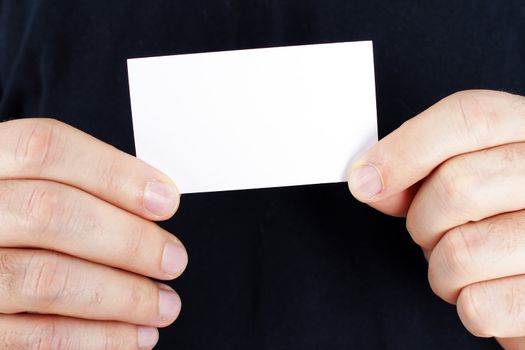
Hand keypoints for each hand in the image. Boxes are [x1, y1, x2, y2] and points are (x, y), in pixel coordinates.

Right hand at [0, 119, 187, 348]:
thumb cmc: (9, 224)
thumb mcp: (24, 186)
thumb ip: (76, 185)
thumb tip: (152, 201)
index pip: (47, 149)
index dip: (116, 173)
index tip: (165, 200)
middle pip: (52, 212)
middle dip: (129, 240)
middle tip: (172, 260)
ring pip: (48, 278)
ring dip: (123, 296)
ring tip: (161, 304)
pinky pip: (36, 337)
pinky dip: (97, 338)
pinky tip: (131, 335)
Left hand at [348, 90, 524, 348]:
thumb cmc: (508, 219)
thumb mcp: (474, 174)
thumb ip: (423, 168)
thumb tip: (369, 180)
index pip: (468, 117)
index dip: (404, 149)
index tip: (365, 180)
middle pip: (456, 185)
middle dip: (423, 220)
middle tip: (436, 232)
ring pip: (460, 252)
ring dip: (443, 270)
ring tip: (468, 263)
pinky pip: (479, 306)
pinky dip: (469, 305)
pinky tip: (491, 289)